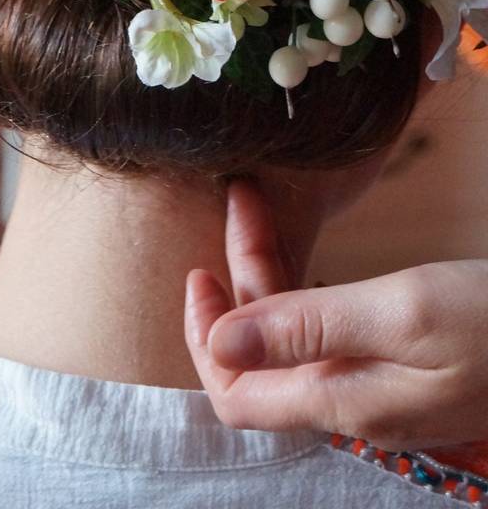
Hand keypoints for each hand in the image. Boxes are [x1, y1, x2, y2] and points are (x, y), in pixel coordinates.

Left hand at [184, 180, 487, 450]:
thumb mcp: (404, 313)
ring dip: (270, 271)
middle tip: (241, 202)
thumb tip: (218, 345)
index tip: (198, 273)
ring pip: (294, 333)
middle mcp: (350, 400)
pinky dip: (307, 286)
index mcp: (340, 399)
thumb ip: (306, 330)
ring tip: (257, 203)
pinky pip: (331, 329)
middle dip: (239, 278)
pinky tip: (301, 251)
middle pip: (261, 351)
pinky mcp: (403, 363)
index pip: (235, 394)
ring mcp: (378, 383)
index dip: (204, 339)